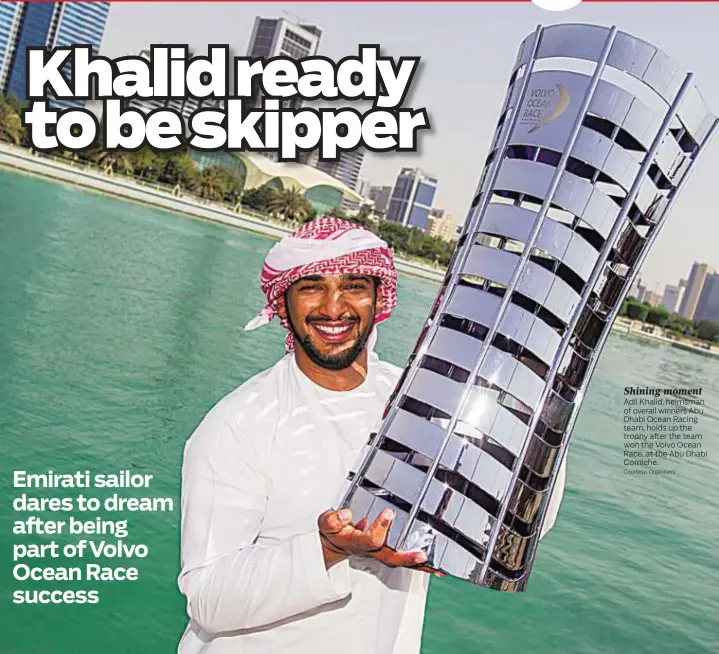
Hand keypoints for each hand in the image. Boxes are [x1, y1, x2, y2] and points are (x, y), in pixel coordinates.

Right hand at [317, 508, 444, 576]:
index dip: (380, 528)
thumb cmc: (334, 532)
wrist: (334, 544)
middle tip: (422, 555)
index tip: (388, 513)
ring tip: (436, 566)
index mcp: (357, 542)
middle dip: (406, 557)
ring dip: (418, 565)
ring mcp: (379, 553)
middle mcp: (371, 550)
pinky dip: (419, 565)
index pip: (370, 539)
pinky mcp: (386, 552)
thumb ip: (333, 519)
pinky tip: (434, 566)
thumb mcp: (326, 522)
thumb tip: (346, 514)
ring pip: (400, 561)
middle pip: (390, 557)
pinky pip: (404, 559)